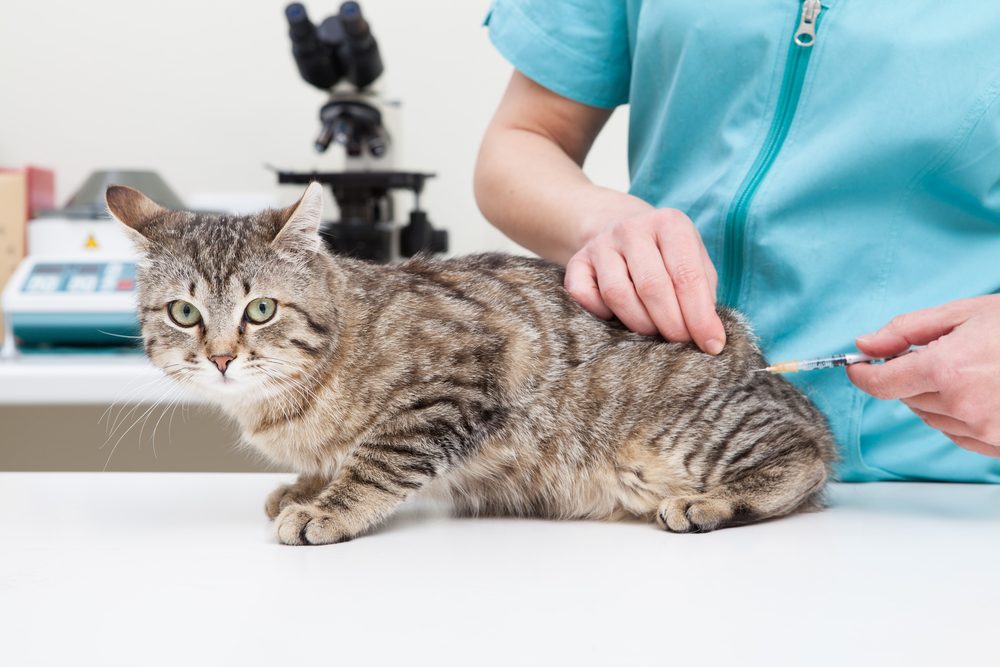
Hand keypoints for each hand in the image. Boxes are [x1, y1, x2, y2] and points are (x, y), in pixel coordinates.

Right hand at [563, 208, 725, 353]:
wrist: (620, 228)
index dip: (700, 316)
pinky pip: (585, 297)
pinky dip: (601, 315)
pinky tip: (617, 317)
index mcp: (669, 223)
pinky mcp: (576, 262)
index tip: (711, 345)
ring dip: (639, 324)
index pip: (686, 275)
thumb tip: (709, 337)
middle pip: (652, 286)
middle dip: (671, 324)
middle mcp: (632, 229)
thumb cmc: (667, 256)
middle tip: (681, 343)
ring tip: (654, 331)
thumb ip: (704, 295)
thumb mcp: (694, 262)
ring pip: (617, 294)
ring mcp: (600, 244)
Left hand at [846, 295, 999, 457]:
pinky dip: (958, 415)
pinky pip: (958, 434)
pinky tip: (982, 391)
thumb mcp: (964, 314)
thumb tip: (865, 344)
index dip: (862, 374)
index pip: (881, 383)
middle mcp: (962, 405)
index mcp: (947, 369)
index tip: (856, 366)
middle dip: (910, 376)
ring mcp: (984, 430)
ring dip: (934, 396)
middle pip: (906, 398)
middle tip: (940, 353)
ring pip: (930, 417)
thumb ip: (906, 330)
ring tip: (971, 369)